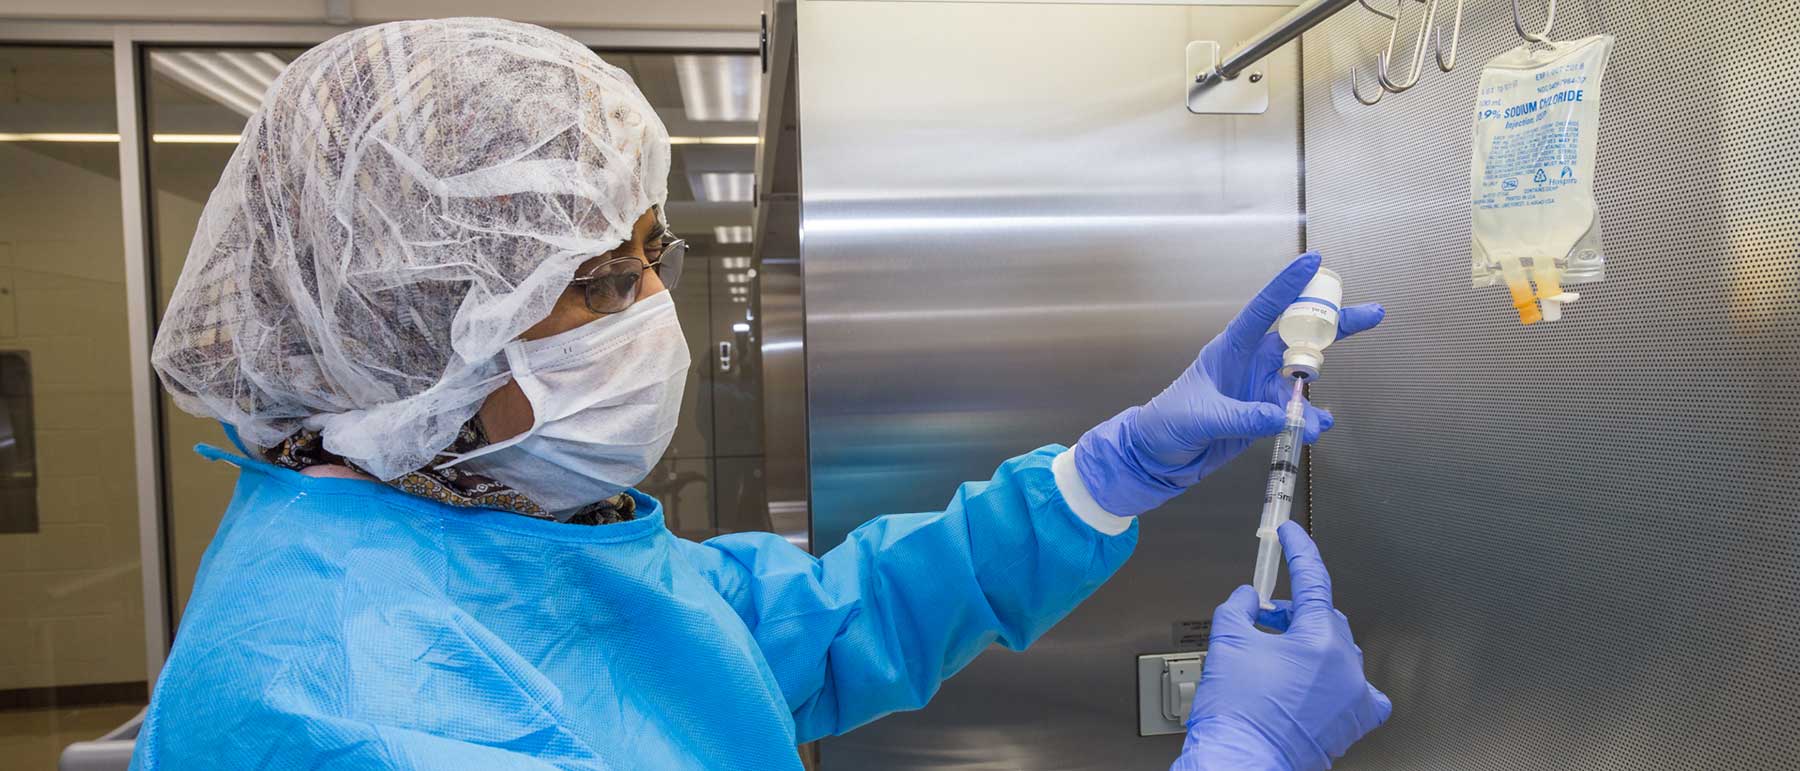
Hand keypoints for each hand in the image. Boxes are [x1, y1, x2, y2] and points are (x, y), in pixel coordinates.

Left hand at [1073, 252, 1383, 516]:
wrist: (1156, 456)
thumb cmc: (1165, 424)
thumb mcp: (1201, 417)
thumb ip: (1242, 417)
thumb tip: (1281, 417)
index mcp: (1229, 349)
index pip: (1264, 310)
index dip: (1288, 286)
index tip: (1313, 262)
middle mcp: (1249, 362)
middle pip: (1298, 337)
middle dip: (1334, 325)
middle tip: (1372, 314)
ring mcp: (1258, 387)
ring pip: (1300, 382)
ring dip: (1311, 401)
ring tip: (1315, 425)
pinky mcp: (1262, 412)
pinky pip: (1294, 410)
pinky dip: (1307, 419)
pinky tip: (1314, 429)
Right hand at [1173, 522, 1391, 770]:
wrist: (1241, 762)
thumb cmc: (1237, 717)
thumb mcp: (1227, 645)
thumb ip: (1238, 608)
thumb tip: (1247, 599)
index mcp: (1318, 641)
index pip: (1312, 579)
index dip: (1298, 550)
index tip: (1291, 534)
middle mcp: (1344, 666)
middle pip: (1323, 617)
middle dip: (1292, 613)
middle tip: (1262, 619)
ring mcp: (1353, 695)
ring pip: (1338, 651)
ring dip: (1310, 645)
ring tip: (1277, 658)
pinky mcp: (1353, 721)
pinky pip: (1359, 690)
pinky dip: (1340, 681)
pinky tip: (1319, 683)